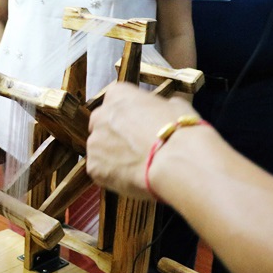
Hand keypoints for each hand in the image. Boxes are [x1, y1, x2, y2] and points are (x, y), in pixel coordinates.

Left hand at [86, 83, 197, 198]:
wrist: (175, 162)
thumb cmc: (179, 131)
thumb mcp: (176, 106)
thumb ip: (159, 106)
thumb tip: (162, 111)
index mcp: (118, 95)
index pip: (115, 100)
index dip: (128, 115)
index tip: (139, 125)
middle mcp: (100, 116)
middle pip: (102, 124)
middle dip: (115, 134)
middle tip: (136, 147)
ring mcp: (94, 142)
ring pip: (100, 149)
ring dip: (113, 155)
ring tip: (137, 166)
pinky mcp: (93, 167)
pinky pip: (100, 170)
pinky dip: (111, 175)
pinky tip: (131, 177)